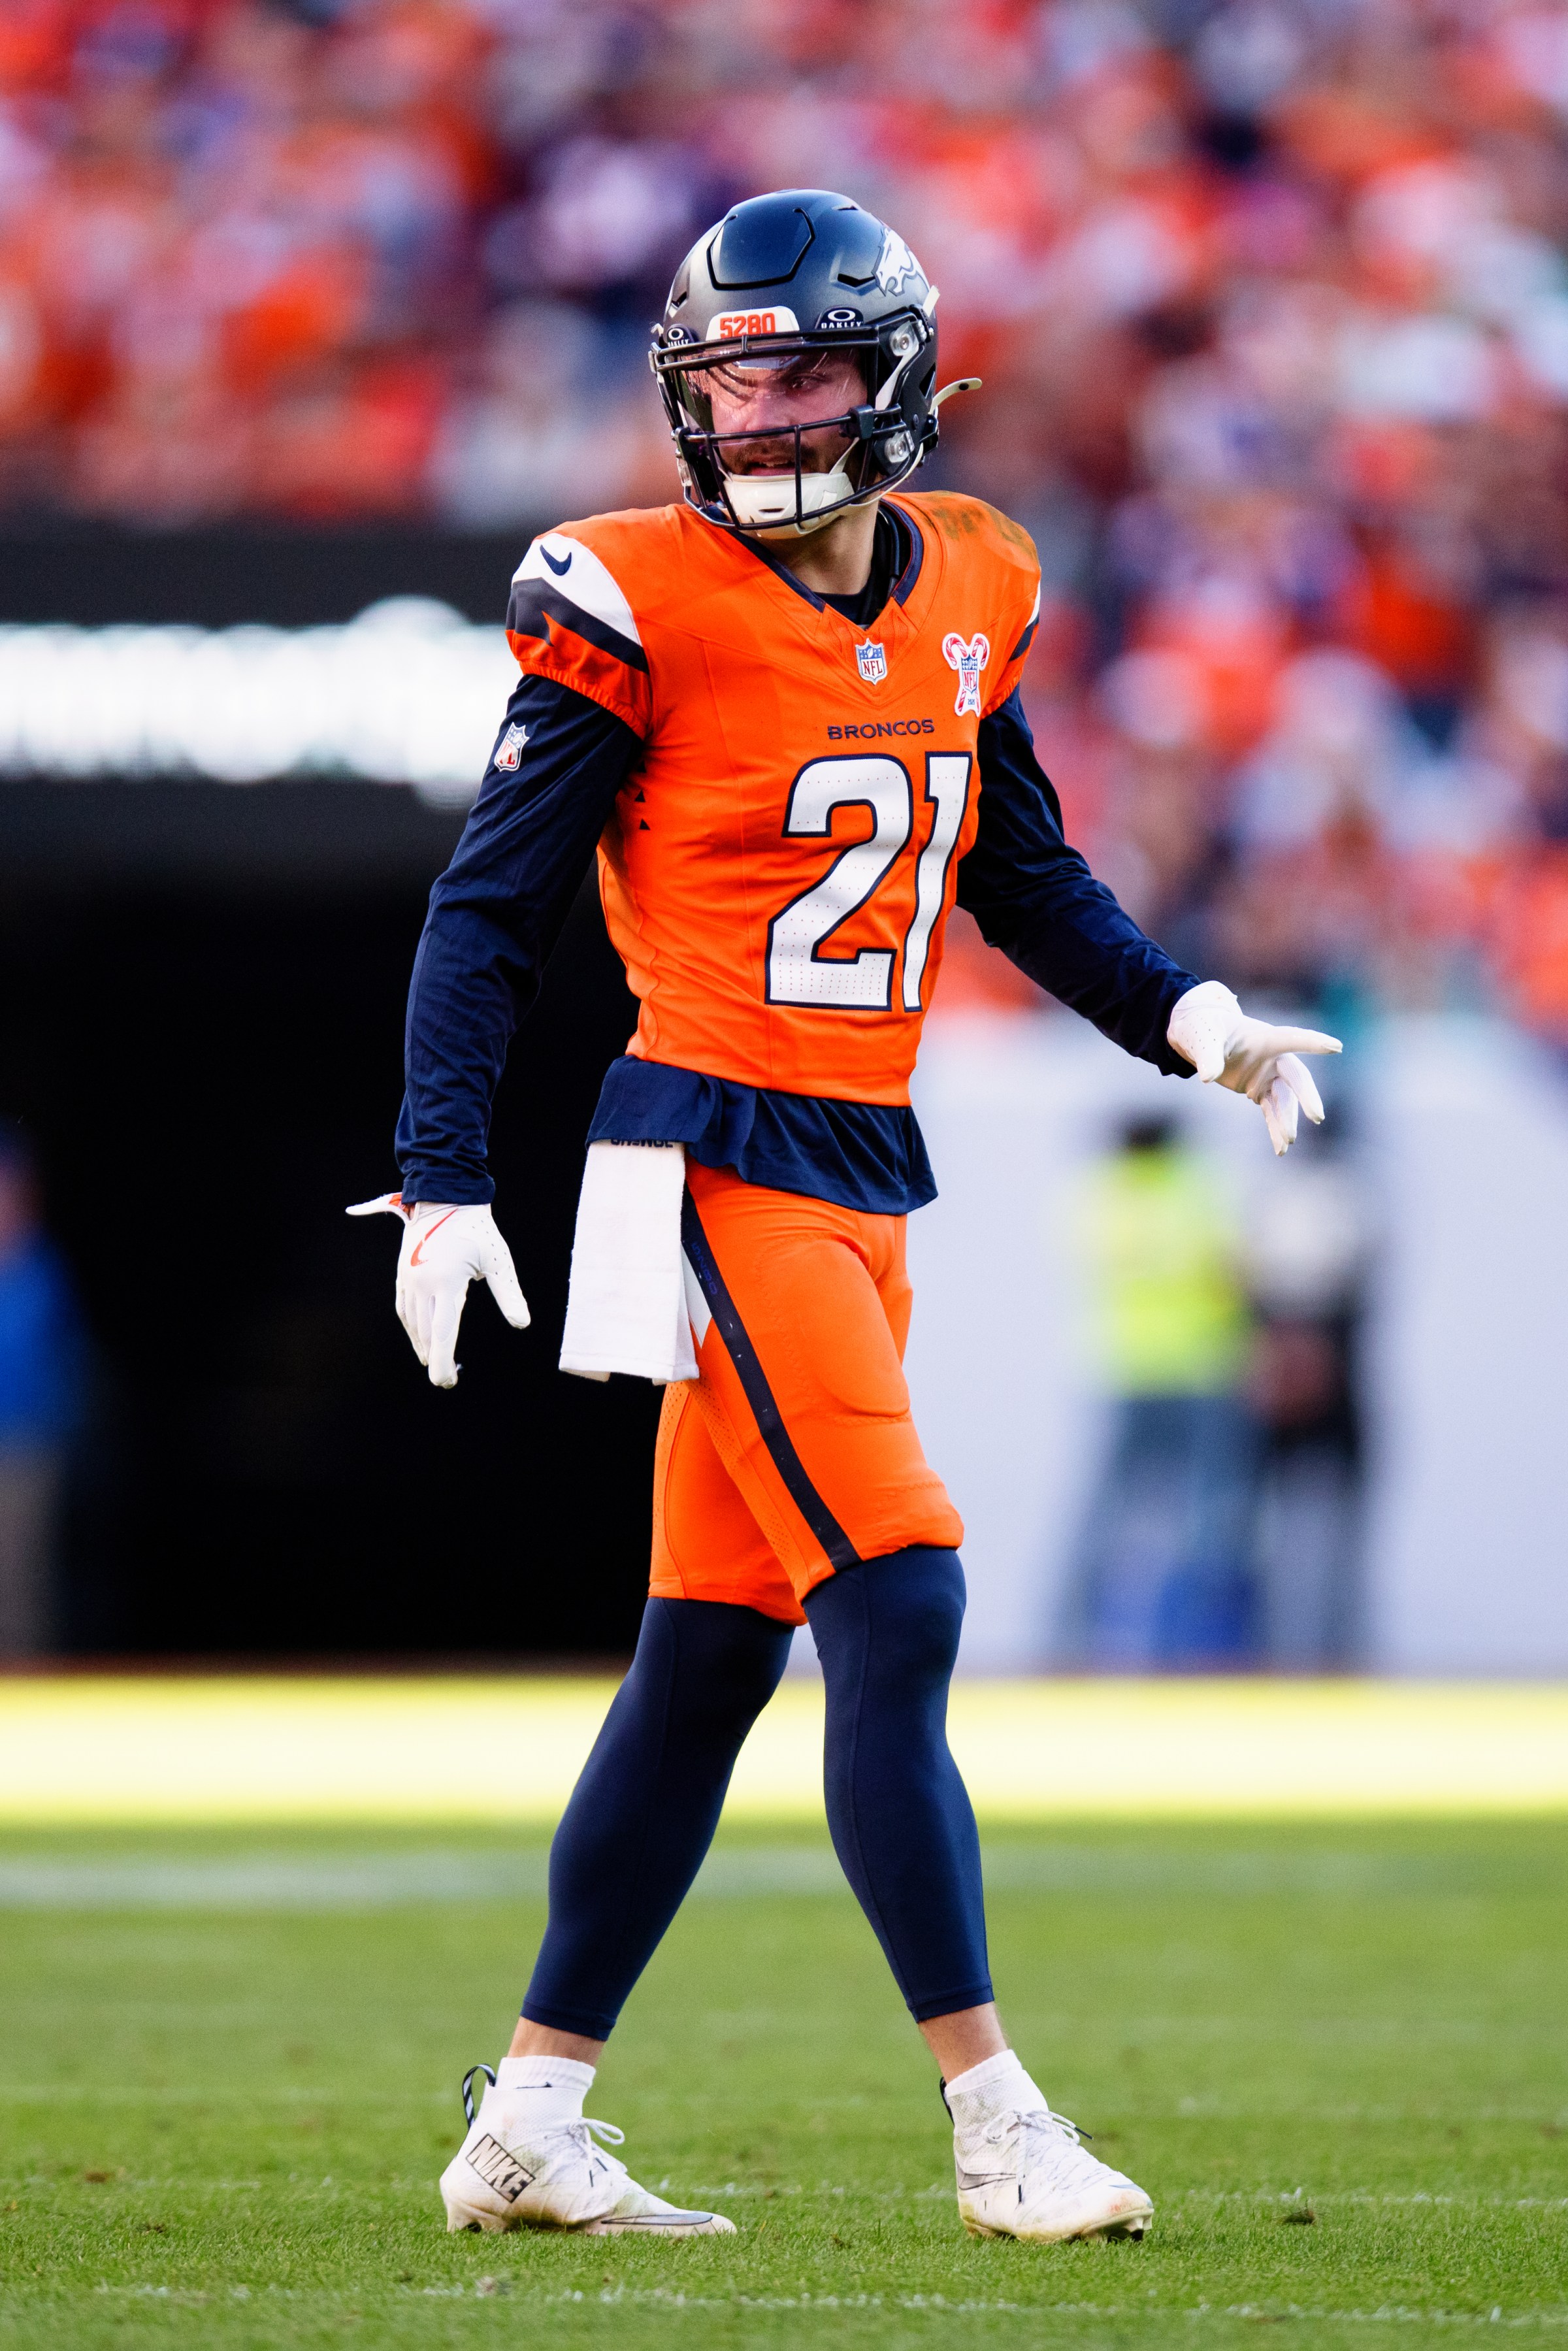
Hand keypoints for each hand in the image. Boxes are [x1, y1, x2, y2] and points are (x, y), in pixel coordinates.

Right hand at [346, 1194, 528, 1386]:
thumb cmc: (477, 1230)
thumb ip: (509, 1293)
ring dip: (421, 1344)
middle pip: (425, 1333)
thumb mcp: (498, 1261)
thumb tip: (522, 1323)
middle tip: (446, 1379)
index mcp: (446, 1284)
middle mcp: (423, 1284)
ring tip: (431, 1361)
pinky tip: (419, 1335)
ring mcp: (409, 1279)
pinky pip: (404, 1307)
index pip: (442, 1333)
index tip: (446, 1382)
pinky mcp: (403, 1272)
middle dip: (435, 1358)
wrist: (445, 1197)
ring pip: (412, 1322)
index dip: (443, 1361)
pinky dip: (411, 1326)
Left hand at [1167, 981, 1342, 1155]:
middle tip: (1317, 1117)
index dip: (1312, 1042)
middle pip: (1296, 1077)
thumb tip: (1207, 1077)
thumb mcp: (1203, 1039)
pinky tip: (1280, 1150)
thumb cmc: (1204, 1029)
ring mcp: (1268, 1075)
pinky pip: (1271, 1111)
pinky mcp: (1259, 1090)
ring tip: (1287, 1142)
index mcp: (1264, 1038)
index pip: (1292, 1038)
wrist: (1200, 1038)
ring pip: (1284, 1100)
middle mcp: (1272, 1057)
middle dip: (1306, 1096)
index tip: (1336, 1047)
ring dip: (1286, 1121)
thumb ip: (1208, 1056)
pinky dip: (1275, 1129)